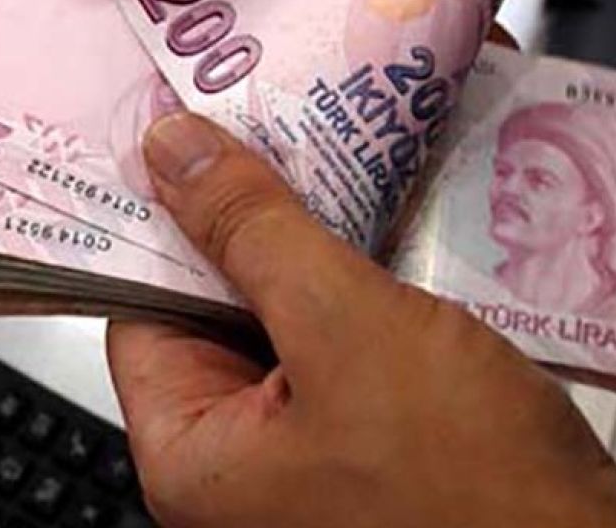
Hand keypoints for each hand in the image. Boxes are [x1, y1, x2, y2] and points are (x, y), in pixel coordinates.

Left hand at [107, 112, 615, 527]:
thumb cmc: (473, 486)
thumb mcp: (345, 328)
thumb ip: (252, 232)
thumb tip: (172, 155)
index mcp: (195, 456)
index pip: (141, 309)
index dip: (164, 218)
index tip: (185, 139)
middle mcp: (239, 465)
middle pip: (213, 309)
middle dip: (246, 223)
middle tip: (266, 128)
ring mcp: (307, 453)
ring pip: (282, 318)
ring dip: (309, 245)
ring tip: (332, 159)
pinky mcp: (370, 438)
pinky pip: (338, 342)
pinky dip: (355, 284)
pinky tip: (382, 226)